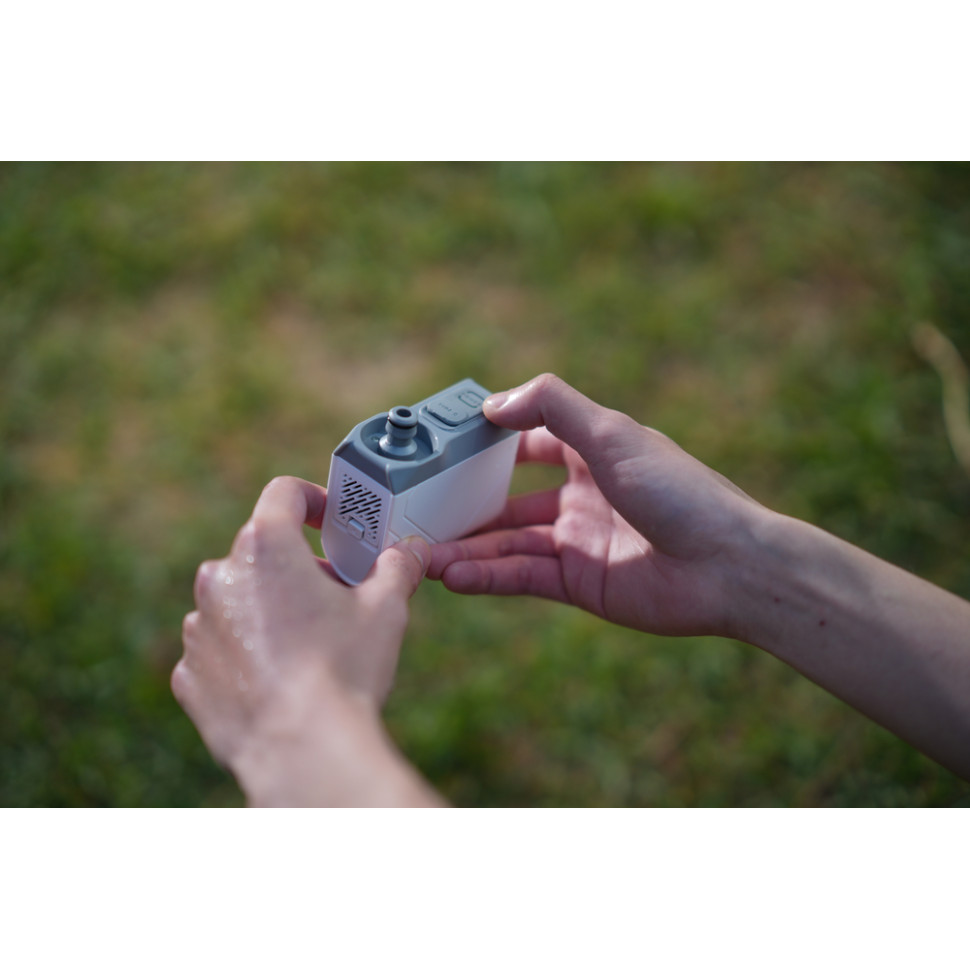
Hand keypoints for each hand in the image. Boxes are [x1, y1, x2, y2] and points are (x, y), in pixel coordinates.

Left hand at [173, 476, 438, 804]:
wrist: (302, 750)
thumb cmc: (344, 669)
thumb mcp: (386, 608)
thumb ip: (398, 567)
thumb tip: (412, 551)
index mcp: (266, 546)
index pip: (283, 493)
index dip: (311, 499)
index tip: (328, 519)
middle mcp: (221, 577)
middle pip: (261, 552)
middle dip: (297, 566)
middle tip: (335, 596)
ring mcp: (200, 627)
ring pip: (238, 601)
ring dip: (268, 609)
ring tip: (308, 646)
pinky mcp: (190, 673)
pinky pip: (220, 649)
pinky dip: (246, 654)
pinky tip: (280, 679)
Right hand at [428, 374, 766, 638]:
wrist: (728, 566)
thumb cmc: (678, 491)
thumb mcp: (611, 434)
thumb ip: (551, 406)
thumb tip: (491, 405)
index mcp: (592, 454)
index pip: (529, 442)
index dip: (490, 444)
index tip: (445, 448)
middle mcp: (581, 497)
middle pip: (508, 501)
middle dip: (466, 508)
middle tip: (420, 512)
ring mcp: (578, 542)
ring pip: (508, 543)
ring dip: (467, 549)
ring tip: (423, 556)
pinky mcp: (579, 584)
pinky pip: (523, 577)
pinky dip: (488, 576)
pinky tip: (454, 576)